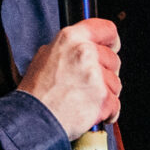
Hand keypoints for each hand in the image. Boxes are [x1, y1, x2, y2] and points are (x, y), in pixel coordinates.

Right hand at [18, 19, 120, 138]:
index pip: (107, 29)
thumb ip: (69, 48)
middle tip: (89, 84)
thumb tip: (83, 46)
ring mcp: (95, 76)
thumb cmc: (36, 92)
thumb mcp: (45, 56)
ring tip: (85, 100)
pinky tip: (93, 112)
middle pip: (113, 59)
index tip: (112, 48)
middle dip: (105, 73)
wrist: (33, 119)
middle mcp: (85, 53)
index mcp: (71, 38)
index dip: (112, 41)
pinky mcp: (102, 98)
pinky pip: (116, 104)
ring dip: (106, 93)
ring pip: (116, 83)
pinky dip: (108, 111)